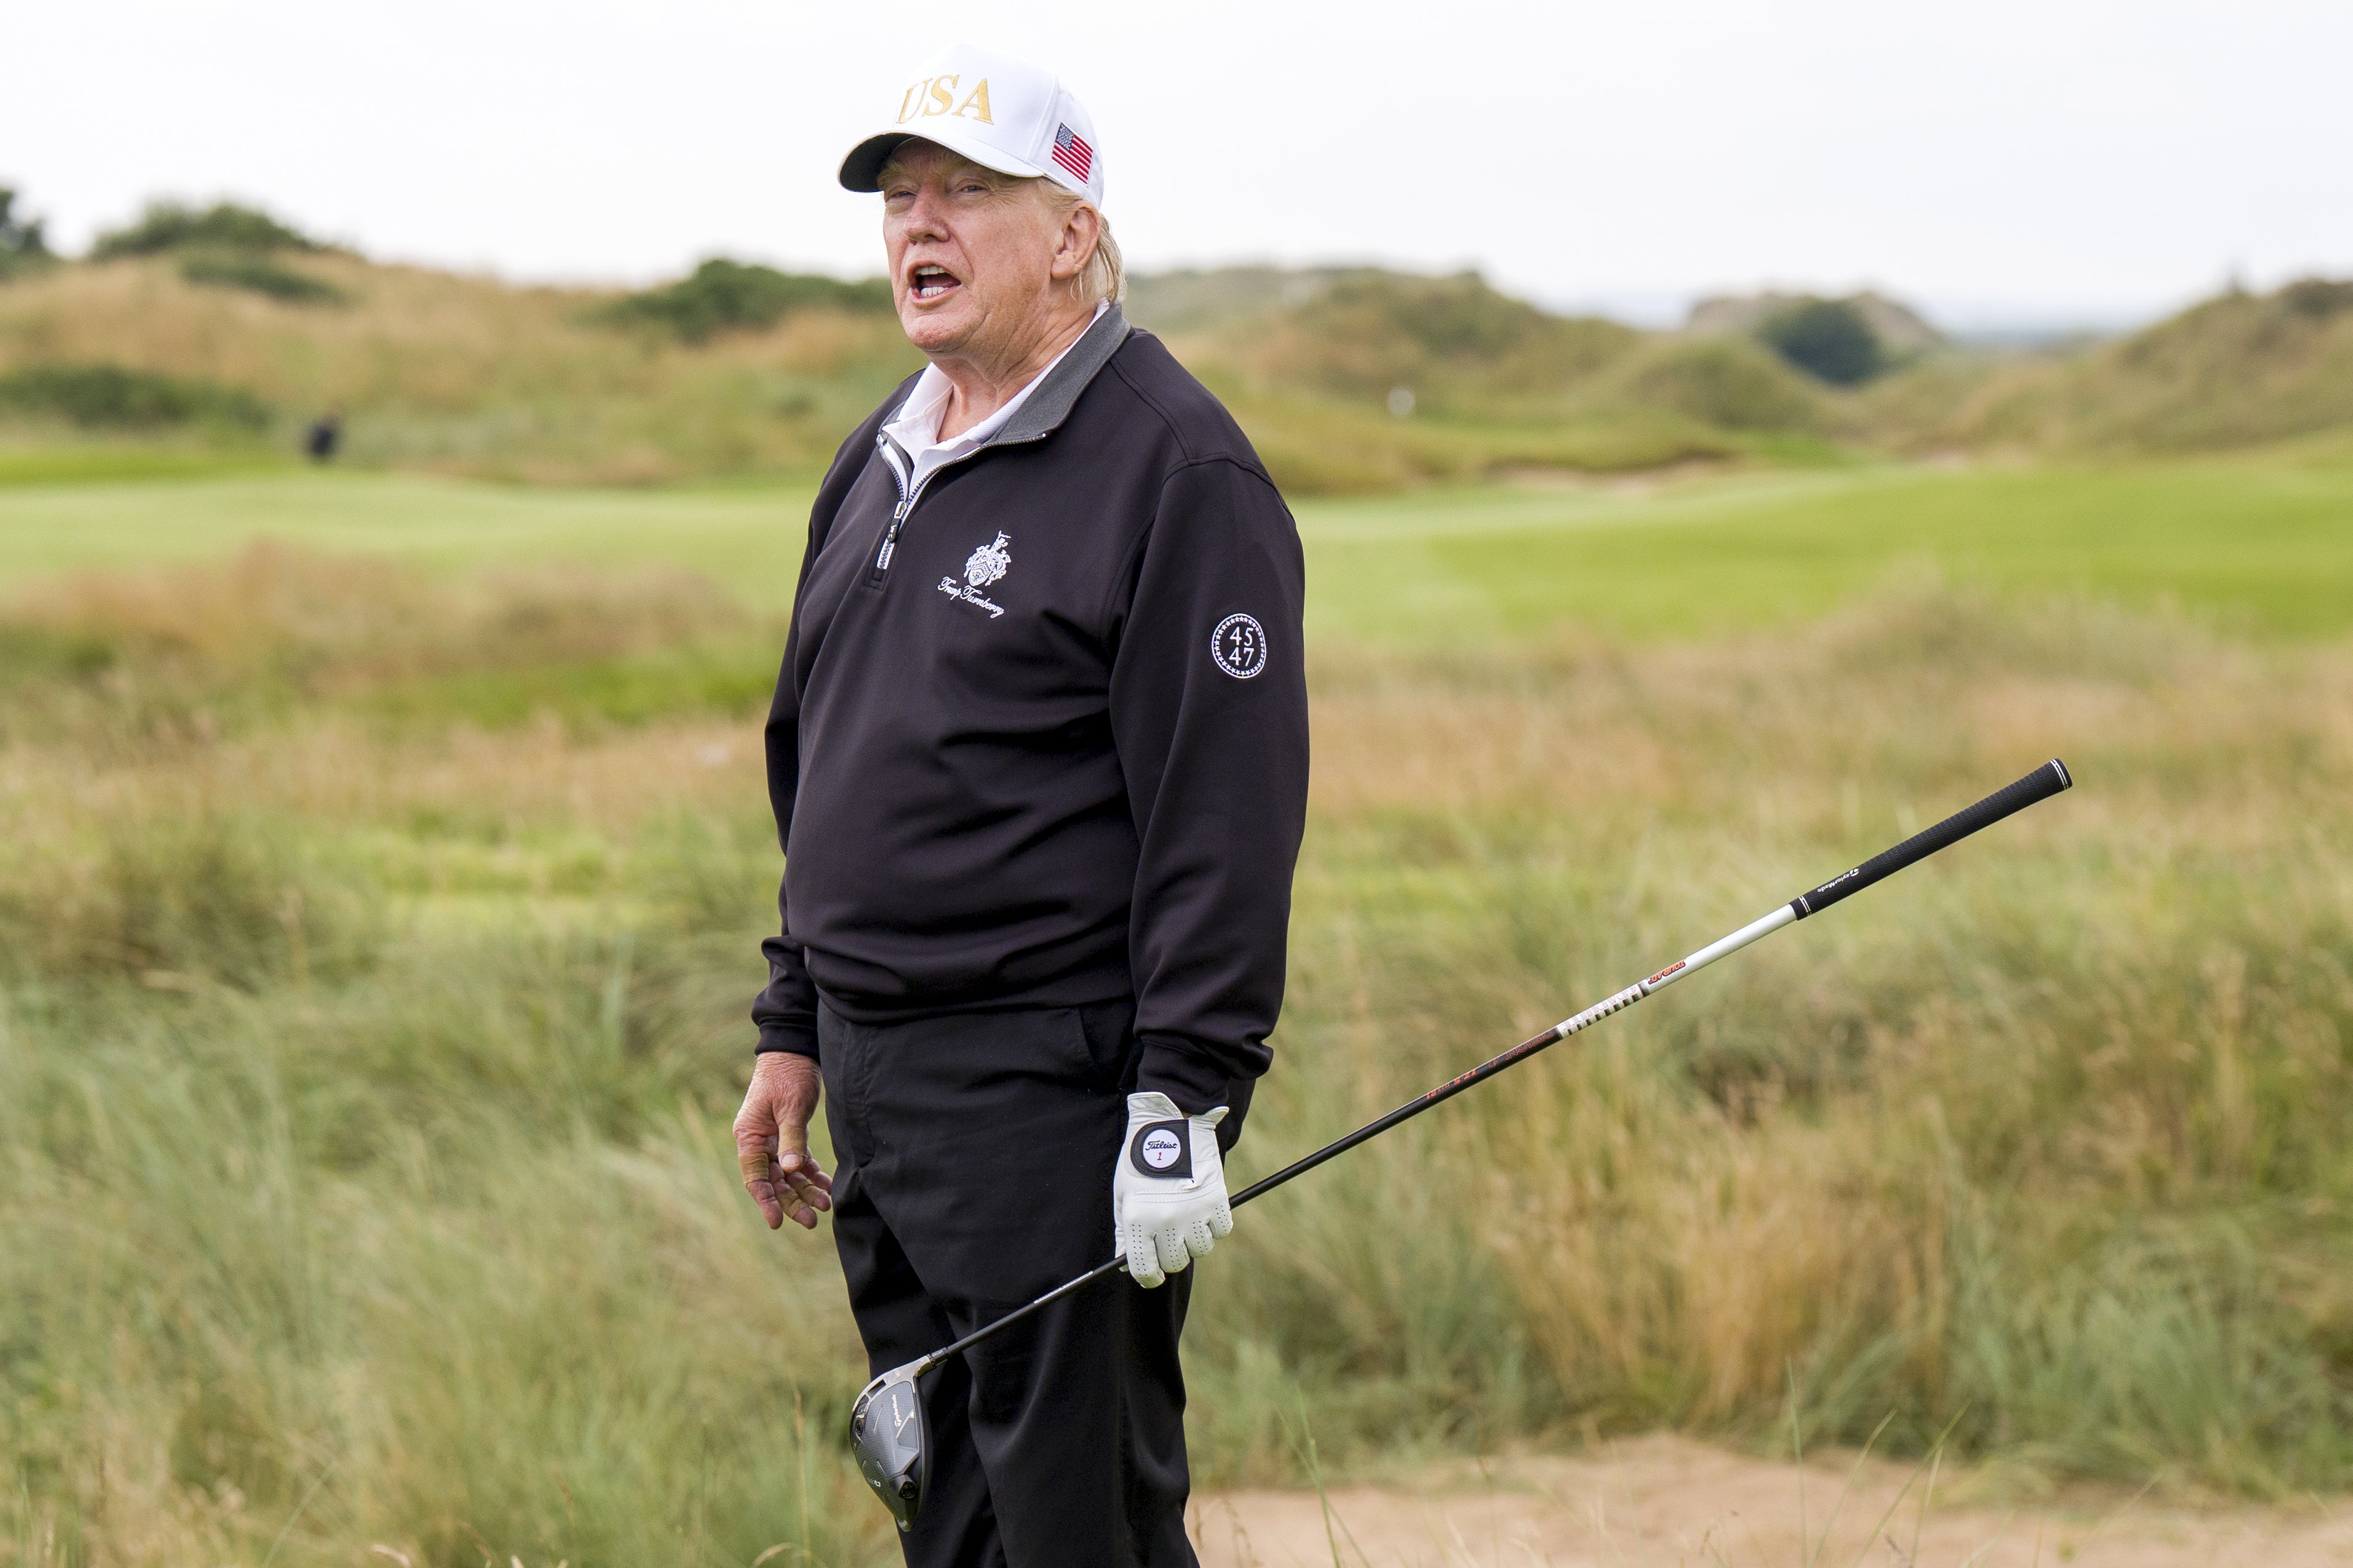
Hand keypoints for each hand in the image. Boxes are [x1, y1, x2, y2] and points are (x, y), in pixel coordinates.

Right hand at [734, 1052, 832, 1230]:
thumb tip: (791, 1170)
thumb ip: (791, 1138)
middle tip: (812, 1221)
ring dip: (805, 1191)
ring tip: (825, 1206)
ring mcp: (775, 1140)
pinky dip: (812, 1175)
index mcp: (749, 1136)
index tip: (777, 1222)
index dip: (765, 1201)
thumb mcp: (790, 1106)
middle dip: (792, 1202)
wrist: (796, 1050)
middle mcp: (759, 1142)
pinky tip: (826, 1187)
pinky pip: (800, 1162)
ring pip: (789, 1174)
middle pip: (774, 1181)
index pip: (755, 1177)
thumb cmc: (788, 1075)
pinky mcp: (791, 1135)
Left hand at [1112, 1092, 1231, 1287]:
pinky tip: (1204, 1207)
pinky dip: (1215, 1224)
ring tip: (1187, 1216)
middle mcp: (1166, 1221)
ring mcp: (1193, 1212)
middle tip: (1171, 1239)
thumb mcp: (1124, 1196)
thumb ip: (1124, 1232)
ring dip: (1195, 1239)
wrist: (1170, 1125)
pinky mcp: (1216, 1200)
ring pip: (1201, 1248)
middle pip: (1176, 1262)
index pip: (1145, 1269)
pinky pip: (1221, 1230)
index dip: (1149, 1278)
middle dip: (1173, 1255)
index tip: (1154, 1276)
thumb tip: (1124, 1265)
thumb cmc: (1141, 1162)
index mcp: (1138, 1220)